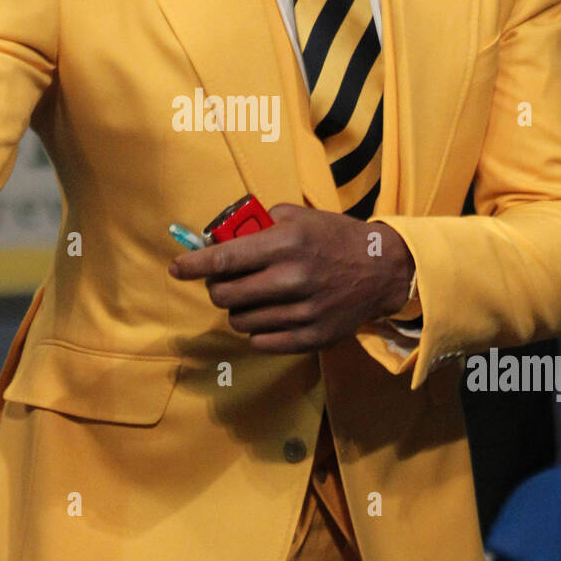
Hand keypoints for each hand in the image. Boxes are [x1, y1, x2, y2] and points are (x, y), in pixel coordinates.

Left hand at [168, 203, 413, 353]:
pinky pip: (263, 342)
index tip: (176, 268)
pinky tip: (268, 316)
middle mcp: (292, 278)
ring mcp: (303, 312)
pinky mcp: (313, 337)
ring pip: (241, 322)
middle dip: (216, 289)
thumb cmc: (335, 237)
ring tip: (252, 299)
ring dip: (238, 310)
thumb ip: (260, 226)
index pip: (225, 259)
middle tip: (223, 283)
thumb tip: (220, 240)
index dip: (194, 265)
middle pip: (226, 296)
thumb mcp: (300, 217)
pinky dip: (257, 331)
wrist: (383, 270)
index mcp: (287, 244)